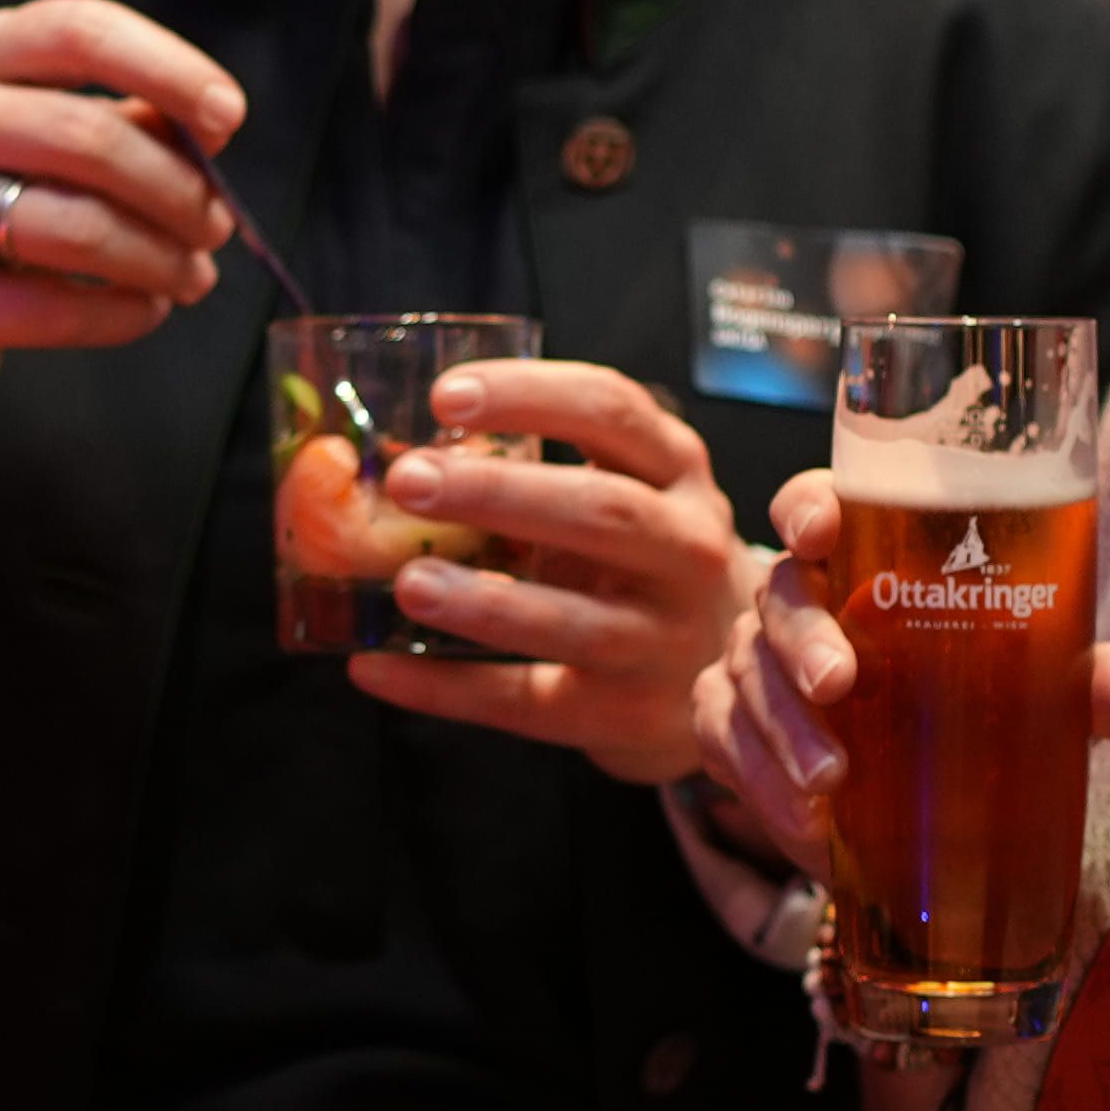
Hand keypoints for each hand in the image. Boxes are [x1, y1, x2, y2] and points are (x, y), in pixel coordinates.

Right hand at [0, 0, 242, 552]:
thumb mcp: (37, 132)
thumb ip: (122, 119)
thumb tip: (211, 130)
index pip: (78, 31)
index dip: (168, 68)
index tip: (231, 116)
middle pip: (89, 137)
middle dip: (178, 189)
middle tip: (219, 225)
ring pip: (79, 228)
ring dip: (161, 259)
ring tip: (193, 276)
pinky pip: (54, 308)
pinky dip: (122, 313)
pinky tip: (146, 310)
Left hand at [341, 359, 754, 784]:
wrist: (732, 669)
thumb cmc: (645, 561)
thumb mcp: (627, 494)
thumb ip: (537, 469)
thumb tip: (393, 458)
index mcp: (677, 472)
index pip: (612, 412)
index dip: (530, 396)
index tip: (445, 396)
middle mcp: (687, 549)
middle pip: (603, 512)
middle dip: (501, 492)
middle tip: (410, 480)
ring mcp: (664, 639)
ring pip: (573, 620)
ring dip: (484, 602)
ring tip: (407, 583)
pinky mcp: (628, 715)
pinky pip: (527, 701)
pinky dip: (446, 687)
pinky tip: (377, 666)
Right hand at [694, 476, 1109, 867]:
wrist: (931, 791)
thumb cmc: (984, 699)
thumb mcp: (1049, 688)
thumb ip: (1096, 681)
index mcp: (868, 556)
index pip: (822, 504)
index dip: (811, 506)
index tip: (822, 532)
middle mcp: (802, 599)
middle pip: (779, 594)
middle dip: (802, 639)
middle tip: (840, 686)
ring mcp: (756, 662)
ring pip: (743, 674)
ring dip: (782, 730)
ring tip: (831, 784)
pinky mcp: (732, 728)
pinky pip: (723, 744)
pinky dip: (760, 784)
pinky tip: (806, 824)